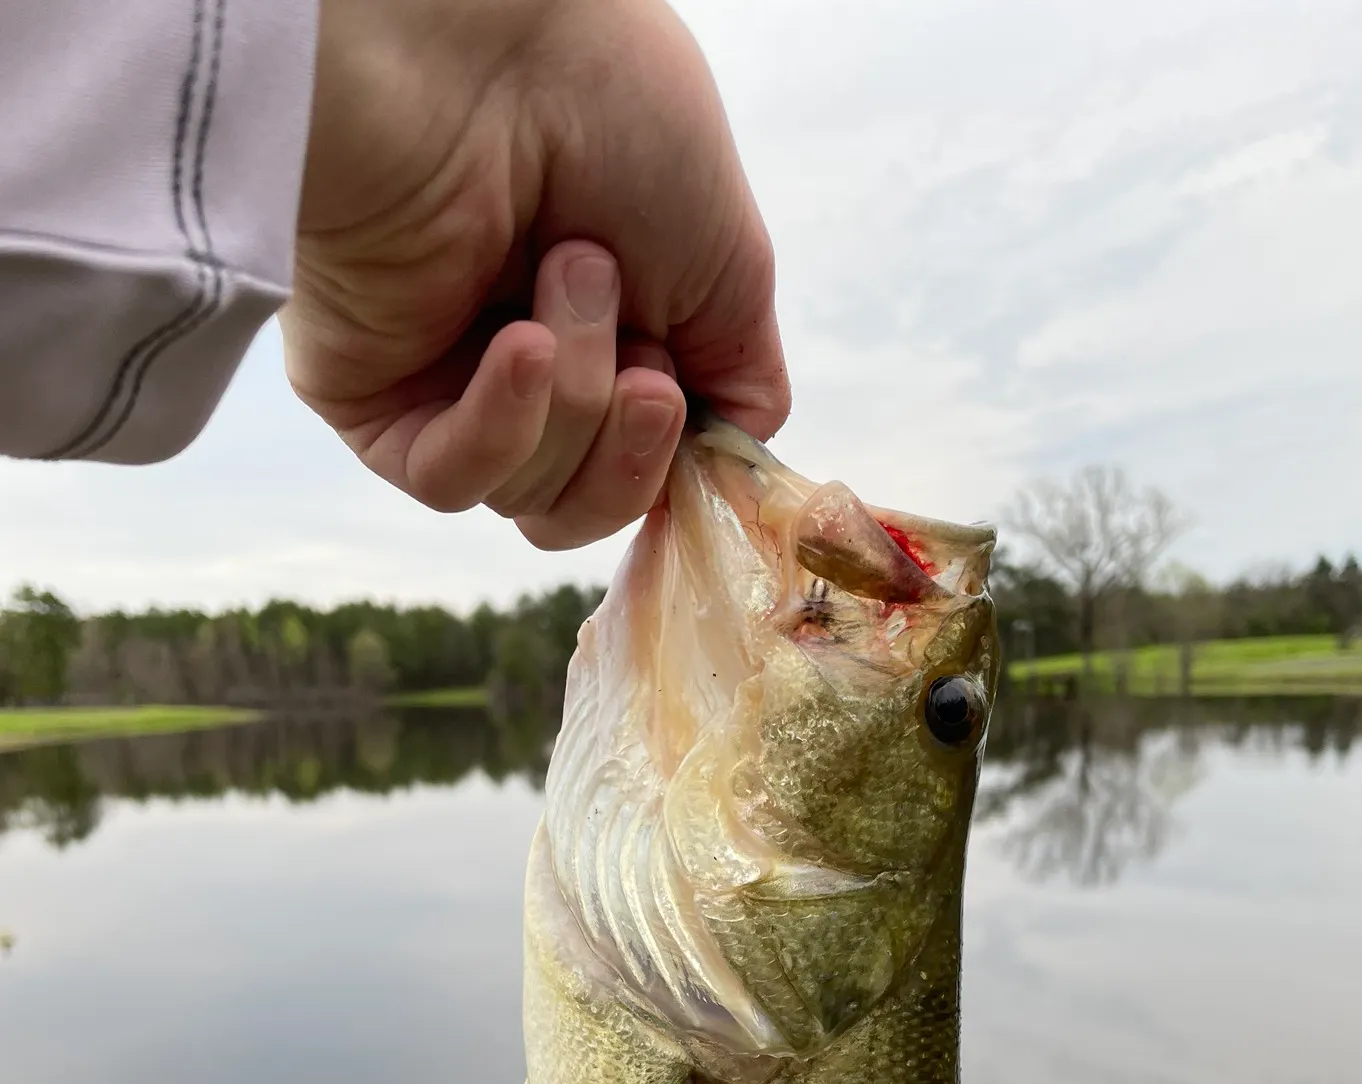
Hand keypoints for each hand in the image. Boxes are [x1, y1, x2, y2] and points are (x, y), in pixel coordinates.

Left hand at [281, 0, 790, 549]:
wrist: (491, 47)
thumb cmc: (615, 117)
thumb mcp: (730, 266)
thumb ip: (739, 385)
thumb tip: (721, 468)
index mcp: (607, 344)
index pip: (637, 473)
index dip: (672, 471)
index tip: (693, 419)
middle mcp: (525, 372)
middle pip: (585, 505)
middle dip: (630, 443)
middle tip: (643, 358)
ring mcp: (445, 386)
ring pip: (529, 495)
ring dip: (575, 392)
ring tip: (569, 269)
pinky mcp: (369, 396)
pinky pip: (448, 479)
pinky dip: (502, 423)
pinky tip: (521, 344)